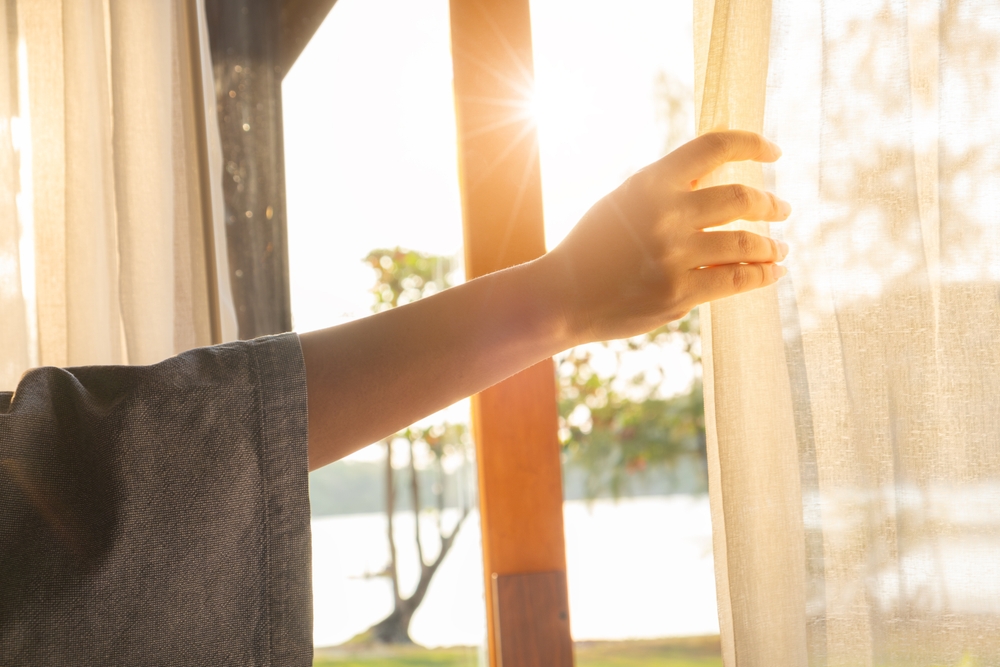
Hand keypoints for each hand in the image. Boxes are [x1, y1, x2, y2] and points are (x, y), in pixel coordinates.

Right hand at [539, 130, 790, 343]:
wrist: (561, 297)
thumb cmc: (593, 247)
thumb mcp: (623, 203)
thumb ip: (667, 190)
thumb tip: (719, 177)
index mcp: (650, 183)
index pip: (714, 146)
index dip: (752, 142)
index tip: (775, 152)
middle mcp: (665, 215)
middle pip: (742, 198)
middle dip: (771, 204)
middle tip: (783, 209)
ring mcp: (673, 257)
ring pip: (745, 244)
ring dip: (772, 245)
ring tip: (782, 248)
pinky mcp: (678, 295)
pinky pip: (736, 281)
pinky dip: (762, 275)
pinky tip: (773, 272)